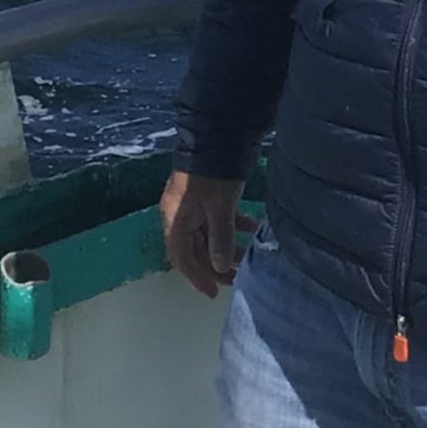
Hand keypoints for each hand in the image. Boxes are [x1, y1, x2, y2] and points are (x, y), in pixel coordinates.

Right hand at [161, 168, 255, 296]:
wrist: (217, 134)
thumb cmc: (214, 175)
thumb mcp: (219, 209)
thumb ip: (221, 239)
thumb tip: (222, 267)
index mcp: (175, 220)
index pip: (181, 258)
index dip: (197, 277)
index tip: (213, 293)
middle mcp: (180, 214)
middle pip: (194, 248)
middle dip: (215, 265)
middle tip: (236, 278)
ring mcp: (193, 204)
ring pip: (207, 234)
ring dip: (225, 246)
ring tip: (247, 255)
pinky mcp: (207, 195)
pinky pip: (217, 218)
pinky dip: (232, 225)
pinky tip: (251, 226)